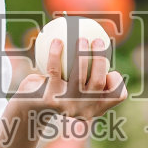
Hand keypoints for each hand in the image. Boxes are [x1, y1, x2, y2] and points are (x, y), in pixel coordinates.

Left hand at [8, 35, 127, 126]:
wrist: (29, 108)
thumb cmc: (56, 92)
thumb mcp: (74, 88)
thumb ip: (88, 74)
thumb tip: (99, 43)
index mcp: (95, 107)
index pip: (118, 96)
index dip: (118, 81)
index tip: (111, 69)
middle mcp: (84, 109)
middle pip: (99, 82)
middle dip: (100, 59)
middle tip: (98, 41)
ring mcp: (67, 106)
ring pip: (79, 77)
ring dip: (82, 54)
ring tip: (82, 38)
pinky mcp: (50, 99)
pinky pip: (54, 71)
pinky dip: (55, 54)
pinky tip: (56, 41)